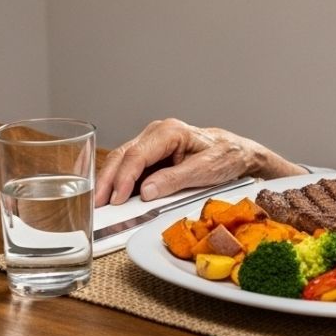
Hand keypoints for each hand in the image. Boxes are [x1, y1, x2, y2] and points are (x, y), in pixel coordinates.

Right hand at [93, 118, 305, 206]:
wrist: (238, 153)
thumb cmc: (226, 157)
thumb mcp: (205, 171)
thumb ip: (174, 180)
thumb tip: (146, 191)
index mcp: (170, 132)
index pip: (138, 155)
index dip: (124, 178)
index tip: (116, 199)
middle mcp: (157, 133)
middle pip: (123, 155)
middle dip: (107, 180)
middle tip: (97, 204)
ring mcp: (153, 143)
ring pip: (122, 160)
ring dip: (109, 181)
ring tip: (98, 203)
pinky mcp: (152, 155)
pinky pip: (130, 166)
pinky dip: (119, 181)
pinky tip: (110, 195)